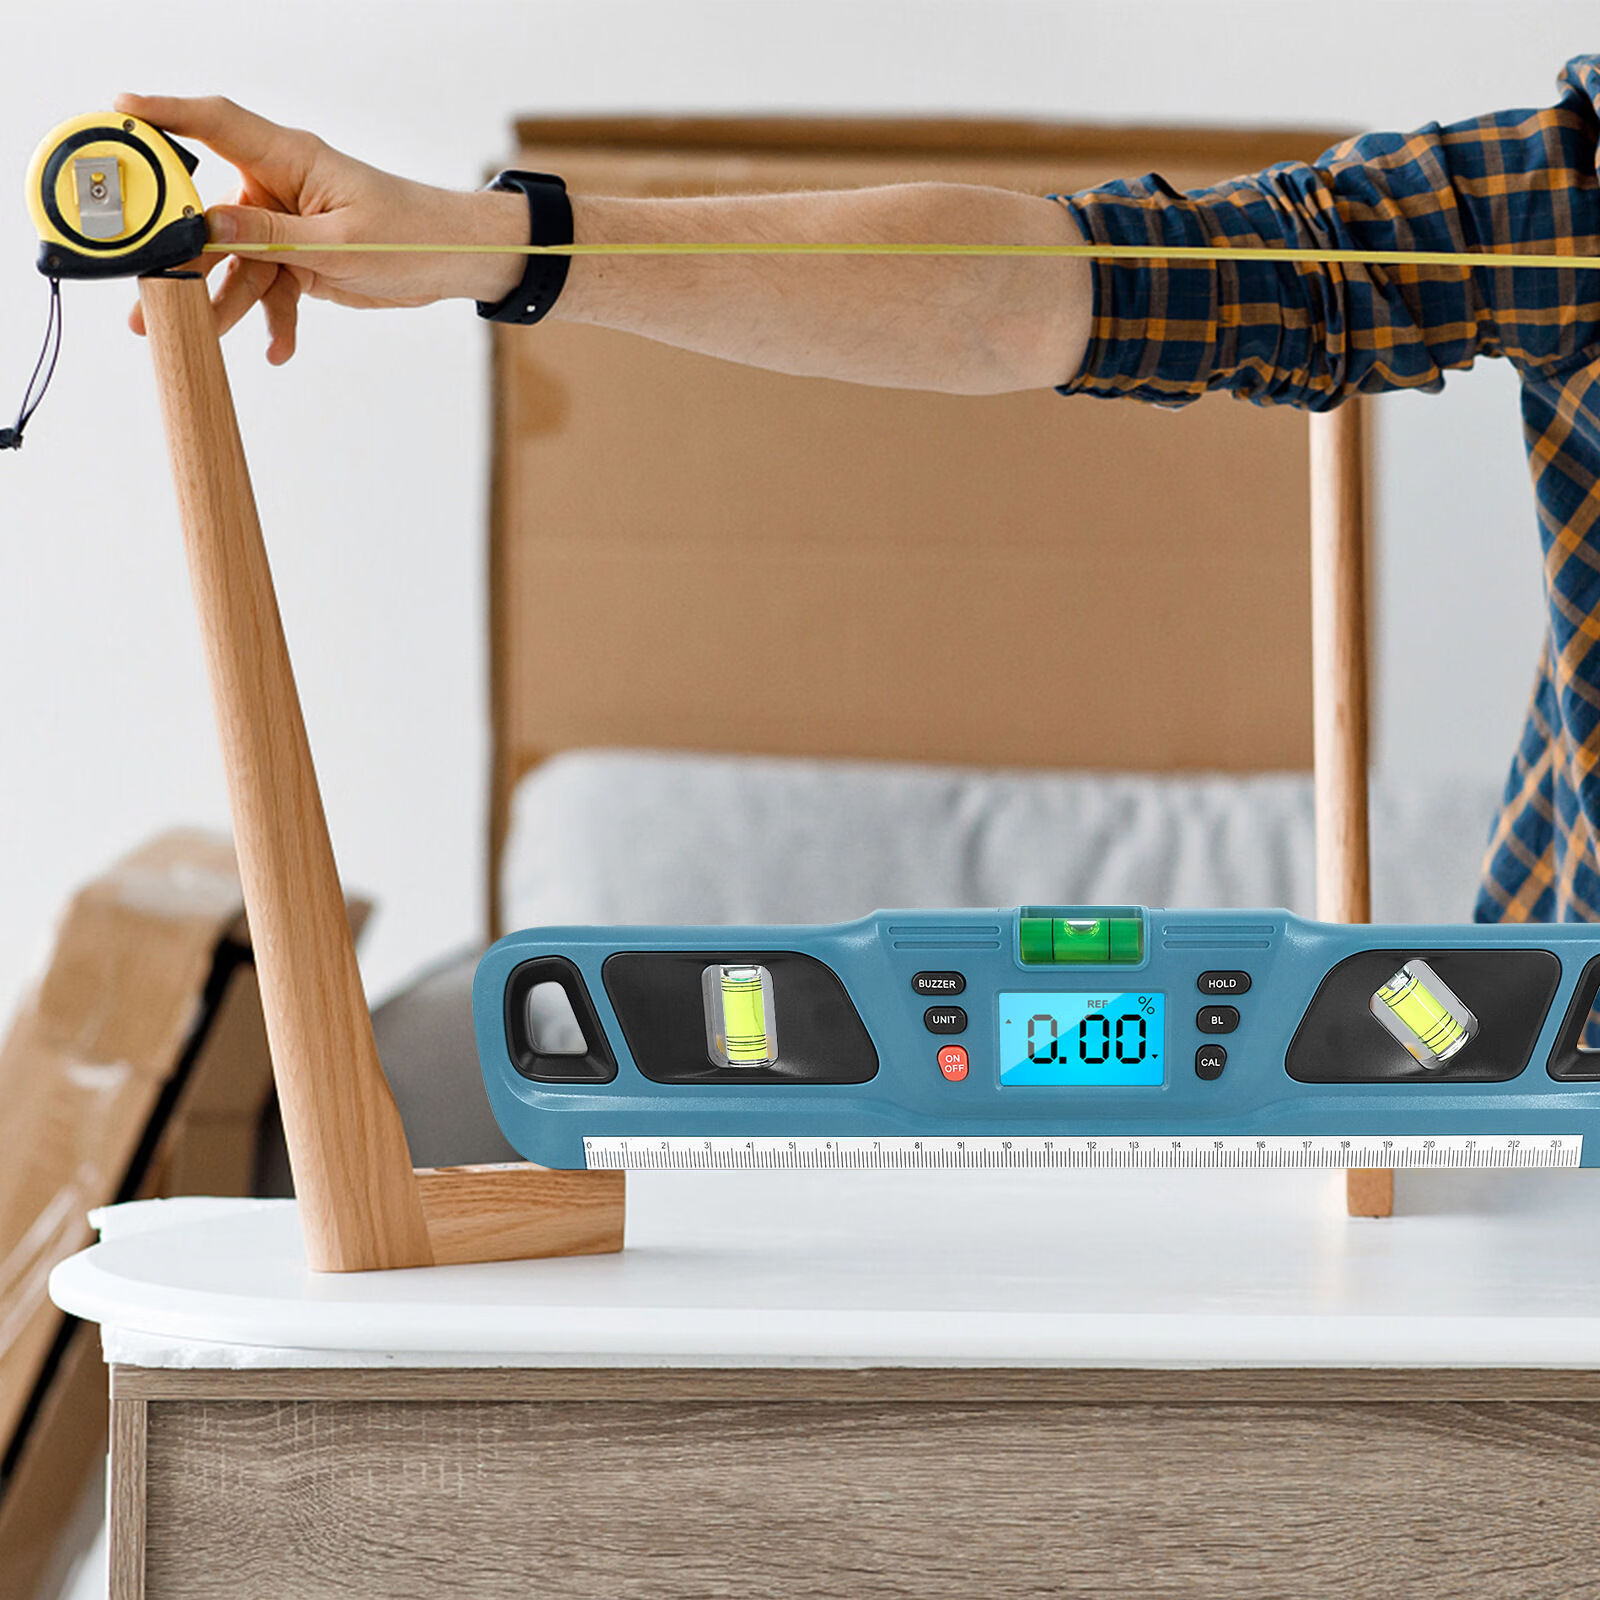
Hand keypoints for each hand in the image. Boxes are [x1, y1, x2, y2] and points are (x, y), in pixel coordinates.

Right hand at [116, 94, 526, 362]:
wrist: (453, 262)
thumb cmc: (411, 234)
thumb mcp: (340, 242)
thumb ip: (274, 236)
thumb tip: (210, 225)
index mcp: (289, 159)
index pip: (214, 124)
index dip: (164, 115)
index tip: (118, 113)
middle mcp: (279, 188)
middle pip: (211, 216)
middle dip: (179, 255)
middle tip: (143, 289)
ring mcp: (287, 227)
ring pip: (238, 265)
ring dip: (222, 303)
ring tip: (198, 337)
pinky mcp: (300, 261)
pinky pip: (272, 290)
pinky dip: (275, 321)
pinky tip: (278, 351)